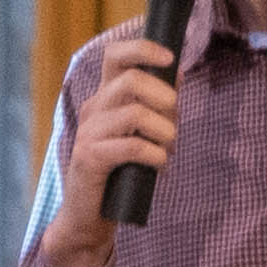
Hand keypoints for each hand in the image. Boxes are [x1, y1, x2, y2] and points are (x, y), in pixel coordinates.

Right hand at [46, 41, 179, 266]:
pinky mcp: (89, 158)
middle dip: (165, 98)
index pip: (115, 55)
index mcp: (104, 97)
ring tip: (167, 149)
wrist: (89, 217)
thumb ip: (155, 106)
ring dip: (164, 131)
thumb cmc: (121, 174)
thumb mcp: (140, 133)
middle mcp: (93, 109)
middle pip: (132, 80)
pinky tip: (159, 164)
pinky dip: (155, 155)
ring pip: (135, 113)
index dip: (143, 48)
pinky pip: (132, 147)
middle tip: (173, 124)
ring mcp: (88, 133)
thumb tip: (178, 76)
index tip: (171, 58)